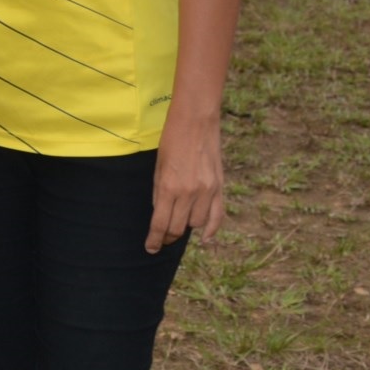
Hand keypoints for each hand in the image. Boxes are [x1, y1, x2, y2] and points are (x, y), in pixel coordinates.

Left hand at [146, 111, 224, 253]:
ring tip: (179, 225)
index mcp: (169, 188)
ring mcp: (207, 191)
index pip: (160, 224)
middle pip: (178, 228)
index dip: (155, 240)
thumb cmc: (171, 141)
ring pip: (197, 224)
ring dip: (186, 227)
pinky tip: (205, 238)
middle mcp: (189, 192)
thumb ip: (159, 194)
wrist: (196, 122)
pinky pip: (217, 215)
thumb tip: (161, 215)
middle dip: (168, 237)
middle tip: (162, 240)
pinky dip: (212, 229)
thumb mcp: (158, 168)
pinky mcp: (219, 187)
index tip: (151, 248)